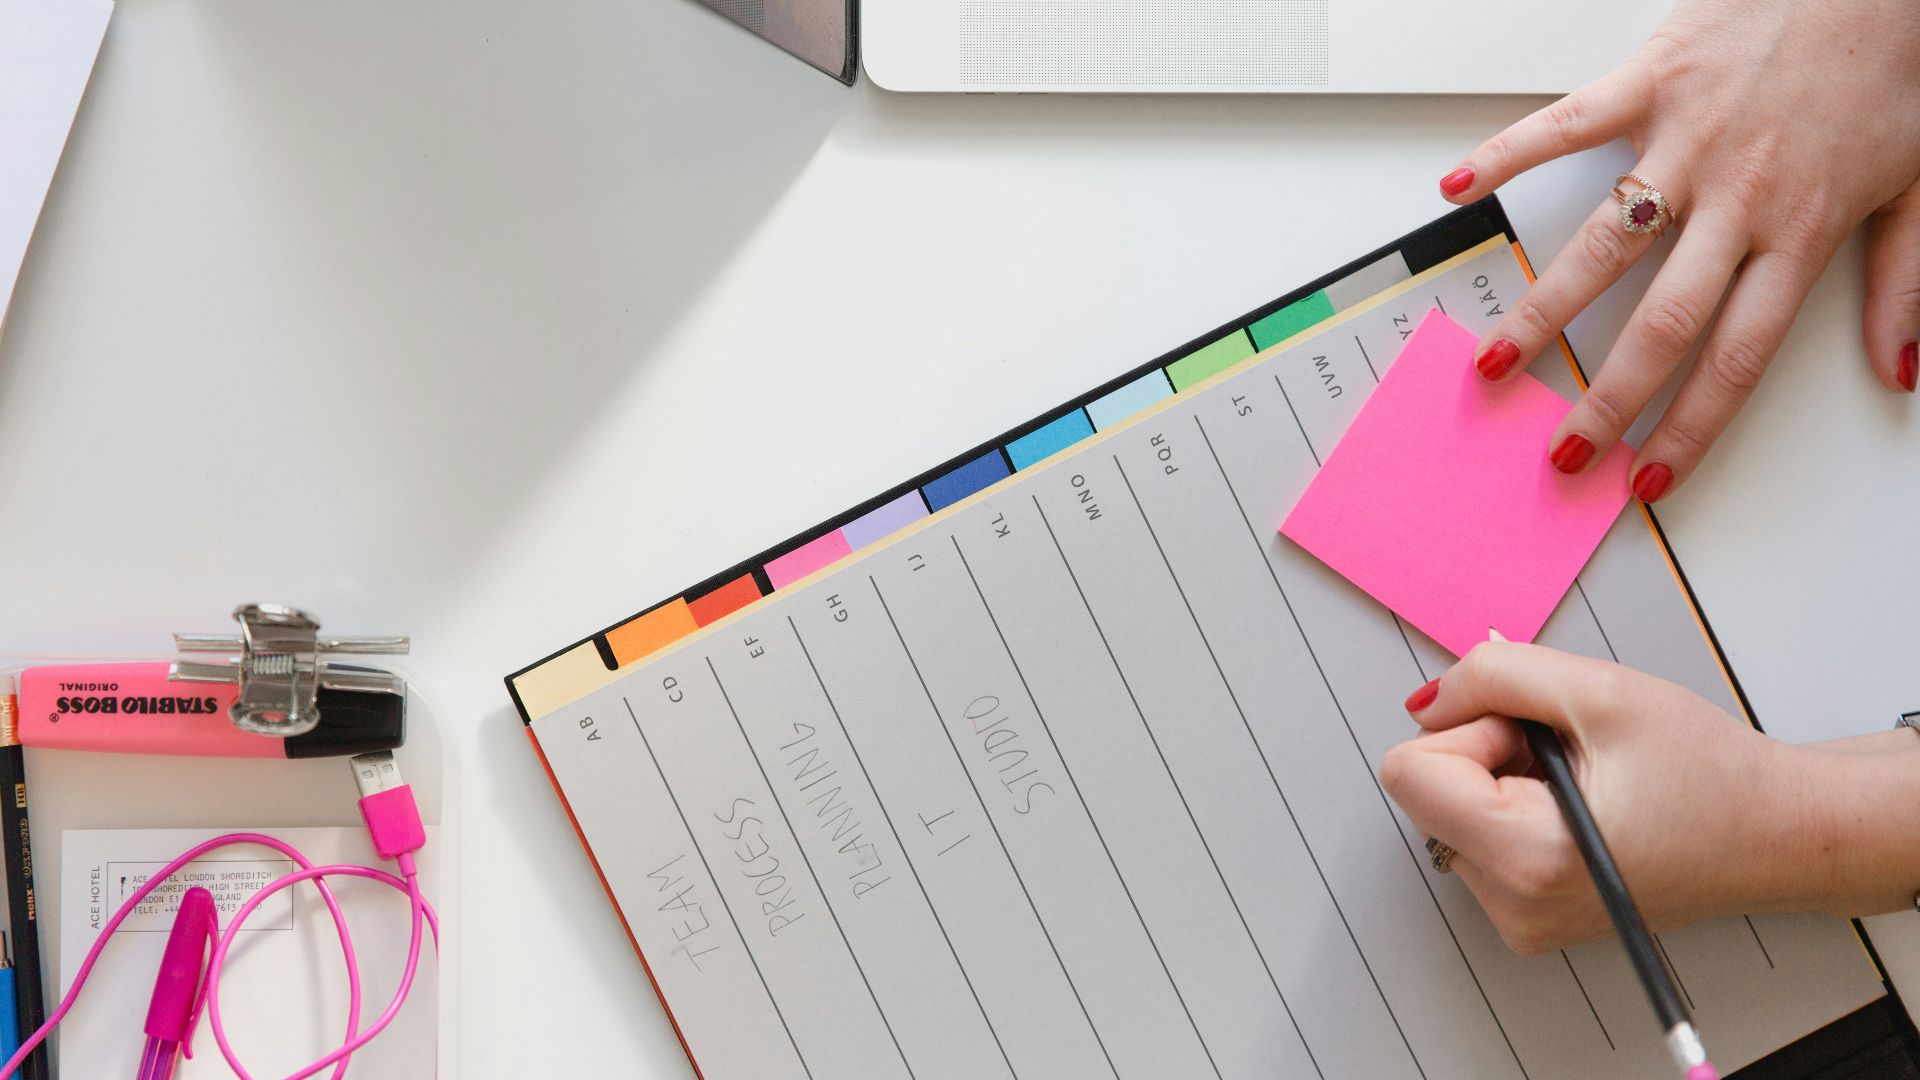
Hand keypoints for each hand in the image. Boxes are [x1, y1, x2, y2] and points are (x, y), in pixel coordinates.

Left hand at [1379, 643, 1824, 953]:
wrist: (1779, 834)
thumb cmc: (1710, 772)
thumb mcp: (1599, 691)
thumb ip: (1493, 677)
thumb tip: (1426, 700)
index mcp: (1526, 859)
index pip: (1409, 773)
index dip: (1468, 730)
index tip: (1536, 735)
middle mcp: (1512, 905)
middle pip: (1425, 791)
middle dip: (1487, 752)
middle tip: (1571, 757)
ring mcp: (1517, 919)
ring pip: (1449, 810)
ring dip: (1503, 778)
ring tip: (1587, 784)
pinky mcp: (1525, 915)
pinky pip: (1476, 836)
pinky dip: (1515, 806)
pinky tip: (1582, 808)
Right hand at [1437, 0, 1919, 502]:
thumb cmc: (1895, 64)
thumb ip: (1907, 283)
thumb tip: (1898, 369)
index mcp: (1802, 230)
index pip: (1736, 356)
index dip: (1689, 428)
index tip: (1647, 477)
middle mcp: (1738, 197)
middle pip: (1660, 323)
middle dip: (1605, 399)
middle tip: (1562, 449)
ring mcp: (1686, 141)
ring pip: (1601, 248)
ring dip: (1541, 313)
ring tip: (1495, 364)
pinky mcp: (1651, 80)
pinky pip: (1565, 125)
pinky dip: (1504, 155)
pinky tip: (1457, 188)